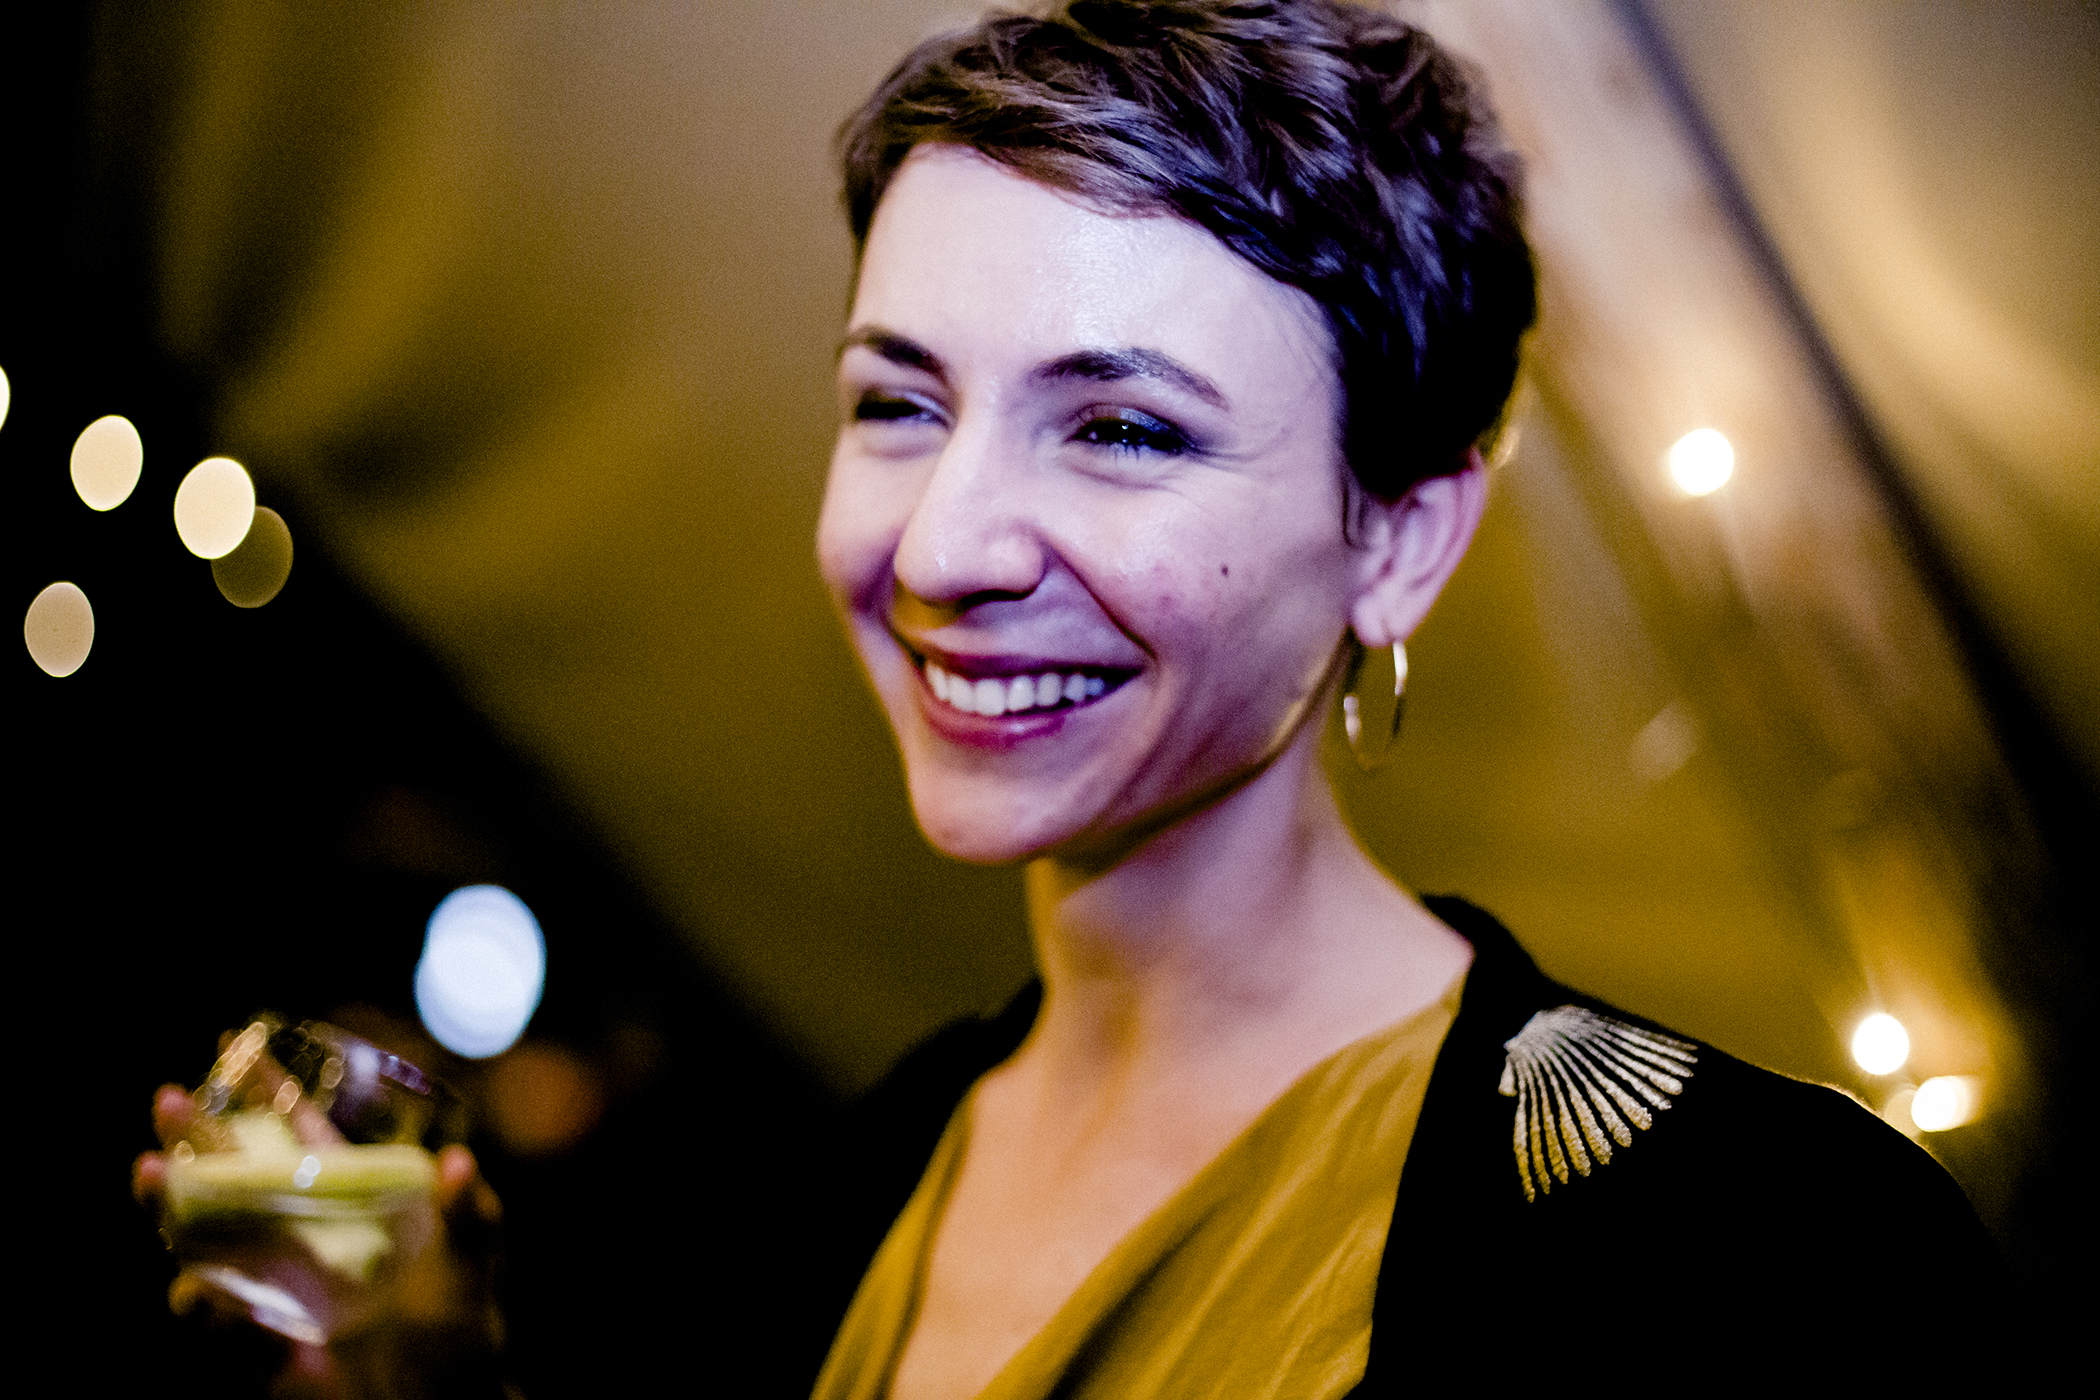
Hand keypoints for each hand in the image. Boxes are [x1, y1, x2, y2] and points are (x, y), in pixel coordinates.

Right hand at [135, 1046, 506, 1395]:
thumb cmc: (460, 1334)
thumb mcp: (472, 1265)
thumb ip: (471, 1216)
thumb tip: (458, 1163)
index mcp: (347, 1202)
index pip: (298, 1135)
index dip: (267, 1093)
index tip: (235, 1043)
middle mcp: (299, 1236)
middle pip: (234, 1176)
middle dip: (198, 1138)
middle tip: (168, 1100)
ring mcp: (272, 1288)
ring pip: (203, 1239)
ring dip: (172, 1208)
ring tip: (151, 1172)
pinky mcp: (256, 1346)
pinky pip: (212, 1320)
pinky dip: (200, 1305)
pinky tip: (196, 1290)